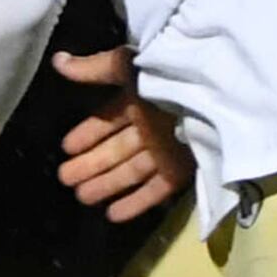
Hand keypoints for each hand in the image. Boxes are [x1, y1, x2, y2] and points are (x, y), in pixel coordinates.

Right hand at [51, 46, 187, 223]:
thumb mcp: (130, 68)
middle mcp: (153, 125)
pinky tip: (113, 215)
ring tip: (82, 198)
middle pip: (117, 149)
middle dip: (91, 164)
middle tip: (65, 179)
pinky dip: (137, 202)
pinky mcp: (183, 169)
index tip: (66, 148)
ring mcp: (168, 149)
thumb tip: (58, 61)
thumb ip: (94, 69)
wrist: (218, 95)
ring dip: (107, 184)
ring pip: (132, 170)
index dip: (88, 133)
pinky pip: (157, 188)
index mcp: (142, 98)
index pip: (109, 118)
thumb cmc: (172, 78)